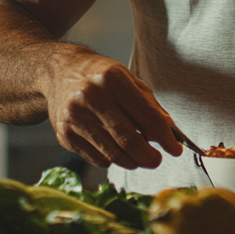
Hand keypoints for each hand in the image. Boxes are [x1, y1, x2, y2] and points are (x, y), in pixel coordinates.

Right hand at [42, 46, 182, 168]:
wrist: (58, 72)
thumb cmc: (100, 76)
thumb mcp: (128, 79)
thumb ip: (149, 105)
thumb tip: (168, 132)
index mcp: (112, 79)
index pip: (147, 117)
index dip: (165, 138)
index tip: (175, 149)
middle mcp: (91, 97)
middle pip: (129, 140)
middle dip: (149, 156)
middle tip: (156, 160)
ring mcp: (75, 117)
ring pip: (112, 154)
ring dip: (131, 161)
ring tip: (138, 158)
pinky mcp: (64, 134)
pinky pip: (96, 158)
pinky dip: (111, 160)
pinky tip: (114, 150)